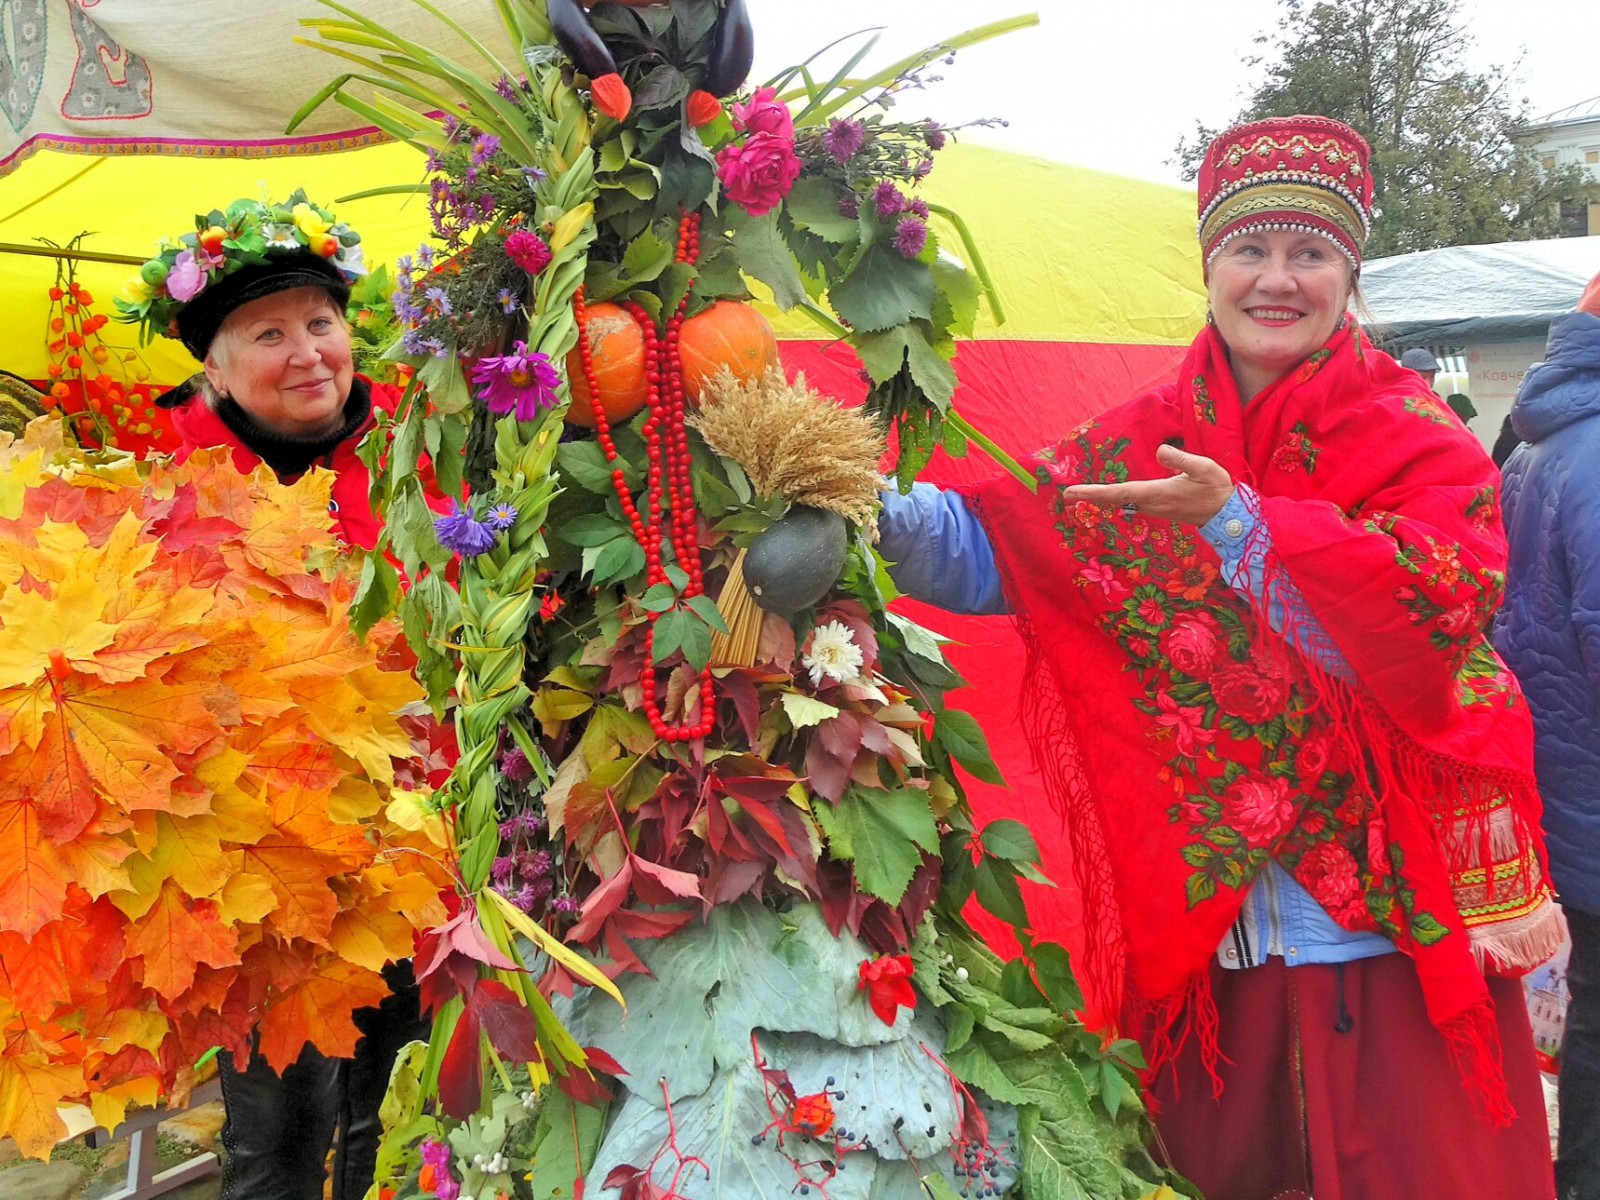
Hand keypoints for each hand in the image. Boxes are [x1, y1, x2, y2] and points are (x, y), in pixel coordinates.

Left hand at [1059, 444, 1234, 526]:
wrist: (1227, 514)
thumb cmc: (1217, 489)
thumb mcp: (1204, 468)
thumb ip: (1181, 460)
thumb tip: (1159, 451)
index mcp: (1157, 493)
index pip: (1120, 492)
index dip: (1095, 492)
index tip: (1073, 492)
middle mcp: (1151, 504)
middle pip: (1115, 500)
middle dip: (1090, 497)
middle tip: (1066, 495)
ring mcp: (1154, 508)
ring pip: (1121, 503)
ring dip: (1100, 499)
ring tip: (1079, 495)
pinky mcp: (1158, 508)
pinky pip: (1129, 503)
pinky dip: (1114, 500)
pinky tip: (1106, 497)